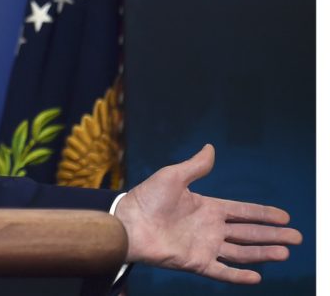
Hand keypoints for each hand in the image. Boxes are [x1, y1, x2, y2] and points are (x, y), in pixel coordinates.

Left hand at [115, 144, 301, 283]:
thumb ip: (195, 166)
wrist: (127, 223)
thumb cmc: (146, 199)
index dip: (263, 214)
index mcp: (207, 208)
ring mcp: (204, 246)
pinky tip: (257, 277)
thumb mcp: (172, 176)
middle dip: (273, 235)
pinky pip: (221, 271)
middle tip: (297, 237)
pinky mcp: (195, 262)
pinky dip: (238, 276)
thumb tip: (210, 147)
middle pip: (248, 233)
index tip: (285, 216)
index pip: (243, 211)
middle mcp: (210, 228)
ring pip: (241, 252)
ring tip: (284, 253)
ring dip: (263, 253)